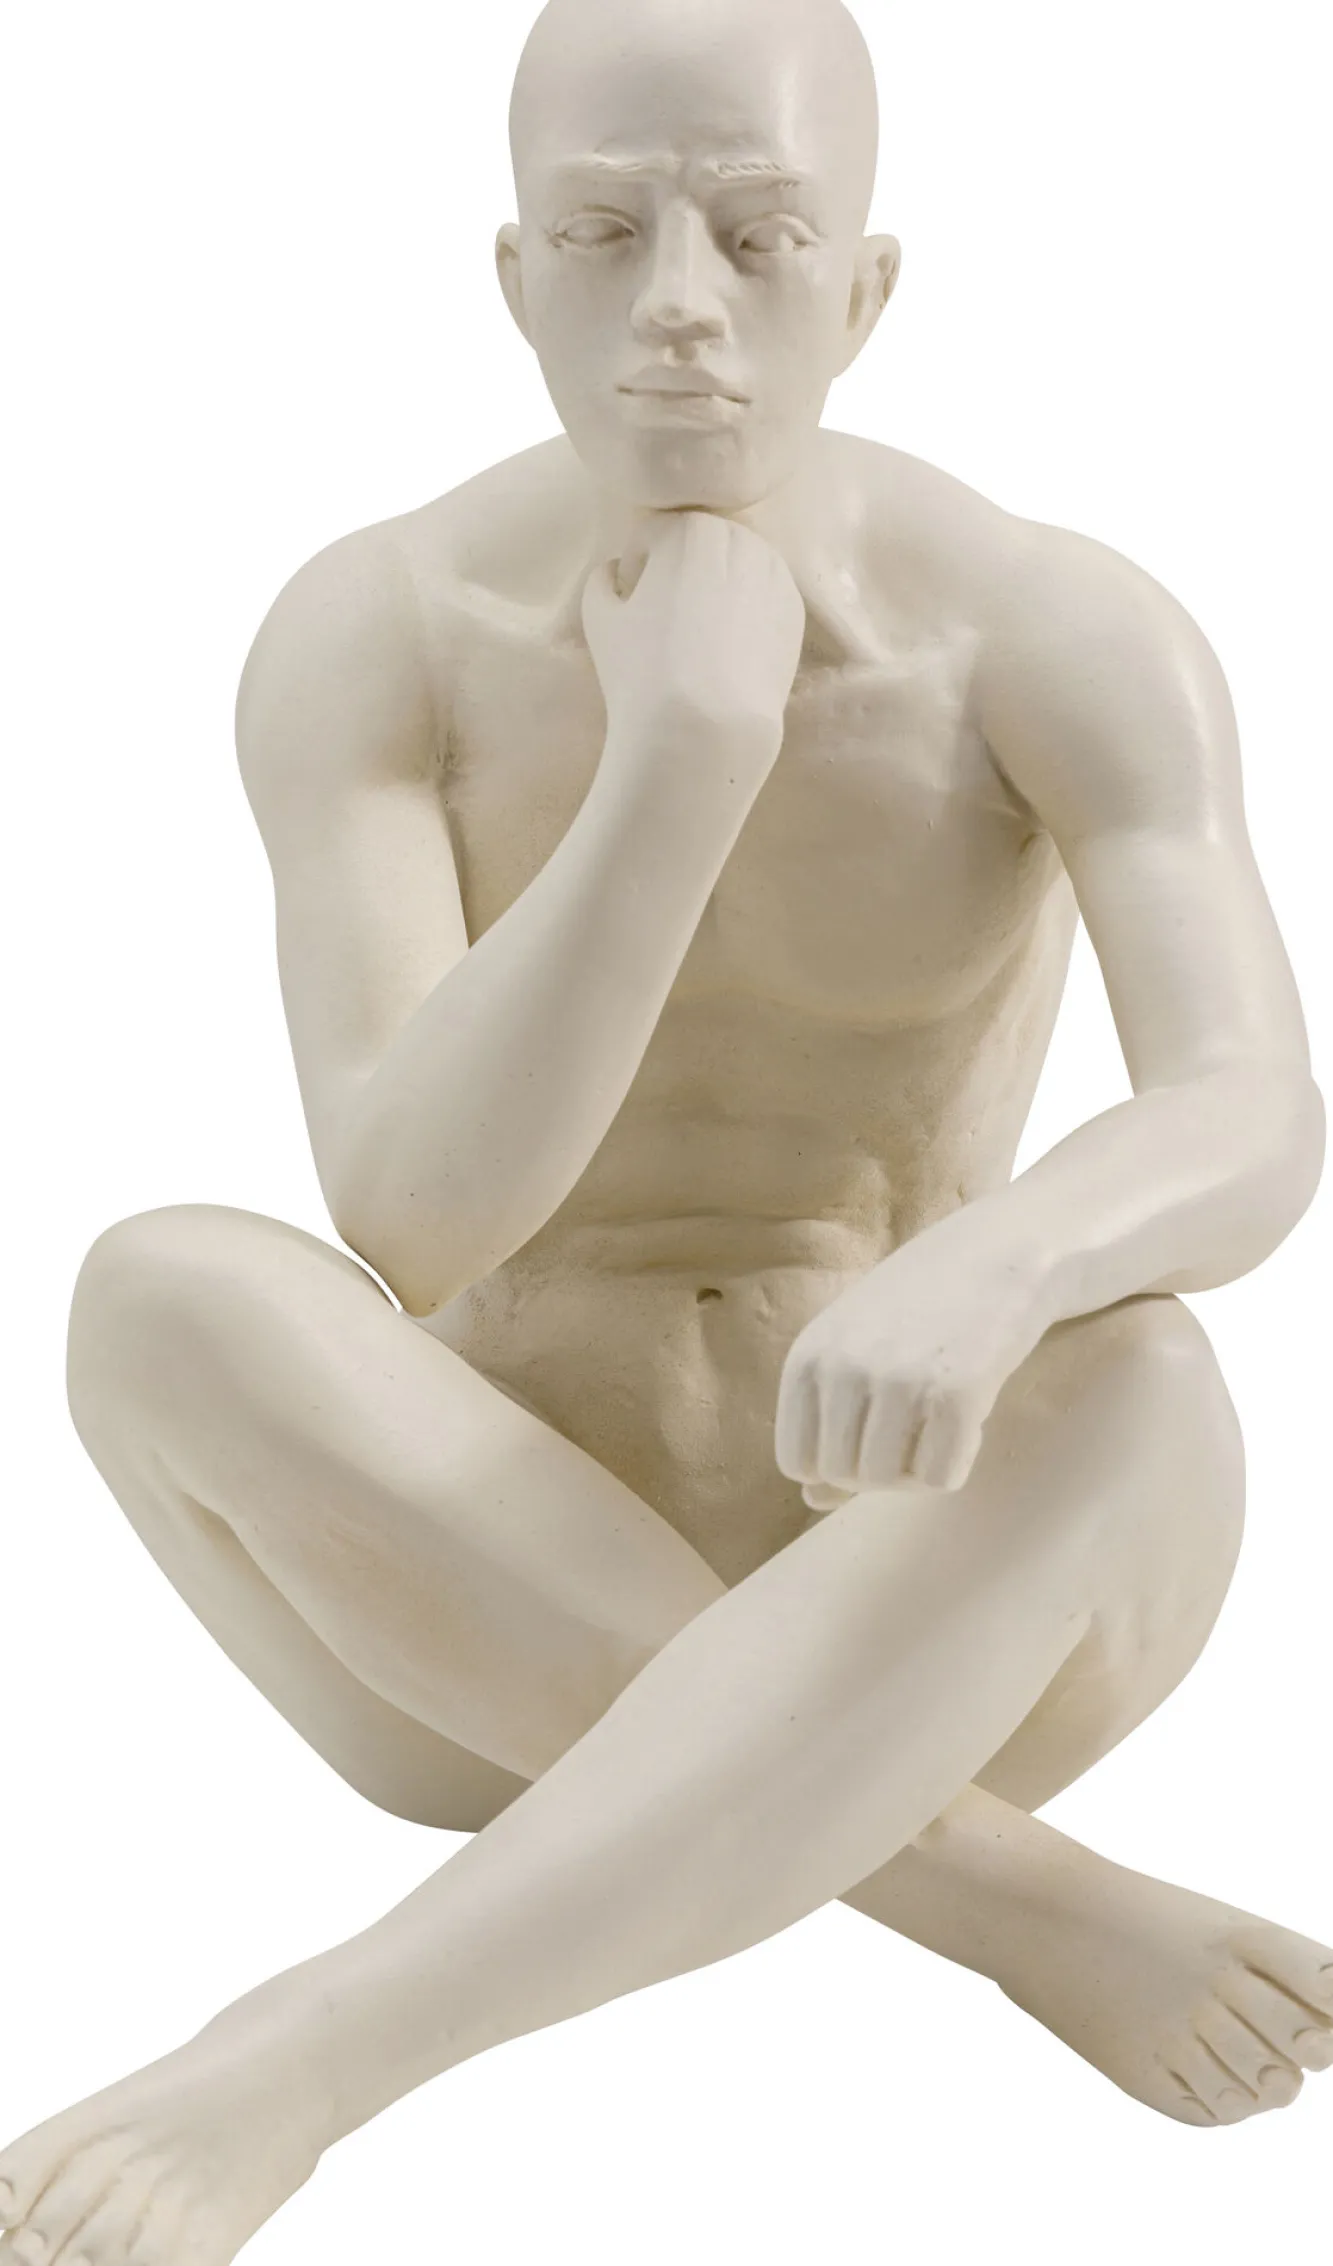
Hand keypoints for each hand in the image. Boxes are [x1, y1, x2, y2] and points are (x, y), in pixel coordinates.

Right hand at [582, 511, 806, 760]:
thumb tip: (616, 571)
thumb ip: (602, 580)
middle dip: (681, 570)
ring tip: (701, 633)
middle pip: (702, 544)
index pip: (654, 534)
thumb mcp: (599, 618)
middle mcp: (741, 539)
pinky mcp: (795, 613)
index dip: (636, 567)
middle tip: (666, 615)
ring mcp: (776, 575)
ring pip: (739, 567)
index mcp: (690, 529)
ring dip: (718, 586)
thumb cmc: (643, 668)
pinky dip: (747, 612)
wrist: (706, 727)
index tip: (631, 600)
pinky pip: (763, 598)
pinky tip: (730, 650)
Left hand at [774, 1221, 1052, 1508]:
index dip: (840, 1463)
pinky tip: (972, 1418)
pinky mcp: (955, 1393)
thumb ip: (827, 1421)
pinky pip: (941, 1478)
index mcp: (807, 1356)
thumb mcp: (857, 1348)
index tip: (876, 1432)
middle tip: (919, 1428)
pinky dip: (959, 1462)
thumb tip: (810, 1500)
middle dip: (883, 1470)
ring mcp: (897, 1380)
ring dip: (920, 1468)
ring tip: (942, 1420)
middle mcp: (843, 1368)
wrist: (1007, 1248)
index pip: (797, 1461)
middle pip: (844, 1478)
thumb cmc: (925, 1303)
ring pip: (889, 1482)